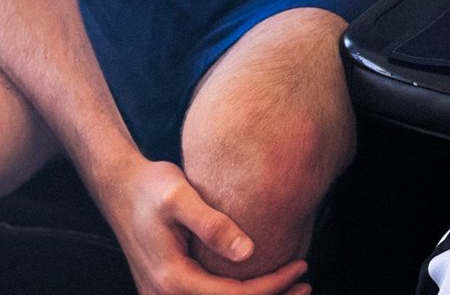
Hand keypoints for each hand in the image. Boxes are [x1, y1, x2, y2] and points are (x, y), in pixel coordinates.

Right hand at [102, 158, 309, 294]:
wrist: (120, 190)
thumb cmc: (152, 188)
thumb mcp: (180, 198)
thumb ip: (212, 225)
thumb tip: (248, 252)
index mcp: (172, 279)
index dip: (272, 286)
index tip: (301, 267)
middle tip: (305, 286)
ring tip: (290, 290)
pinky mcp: (165, 290)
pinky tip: (256, 286)